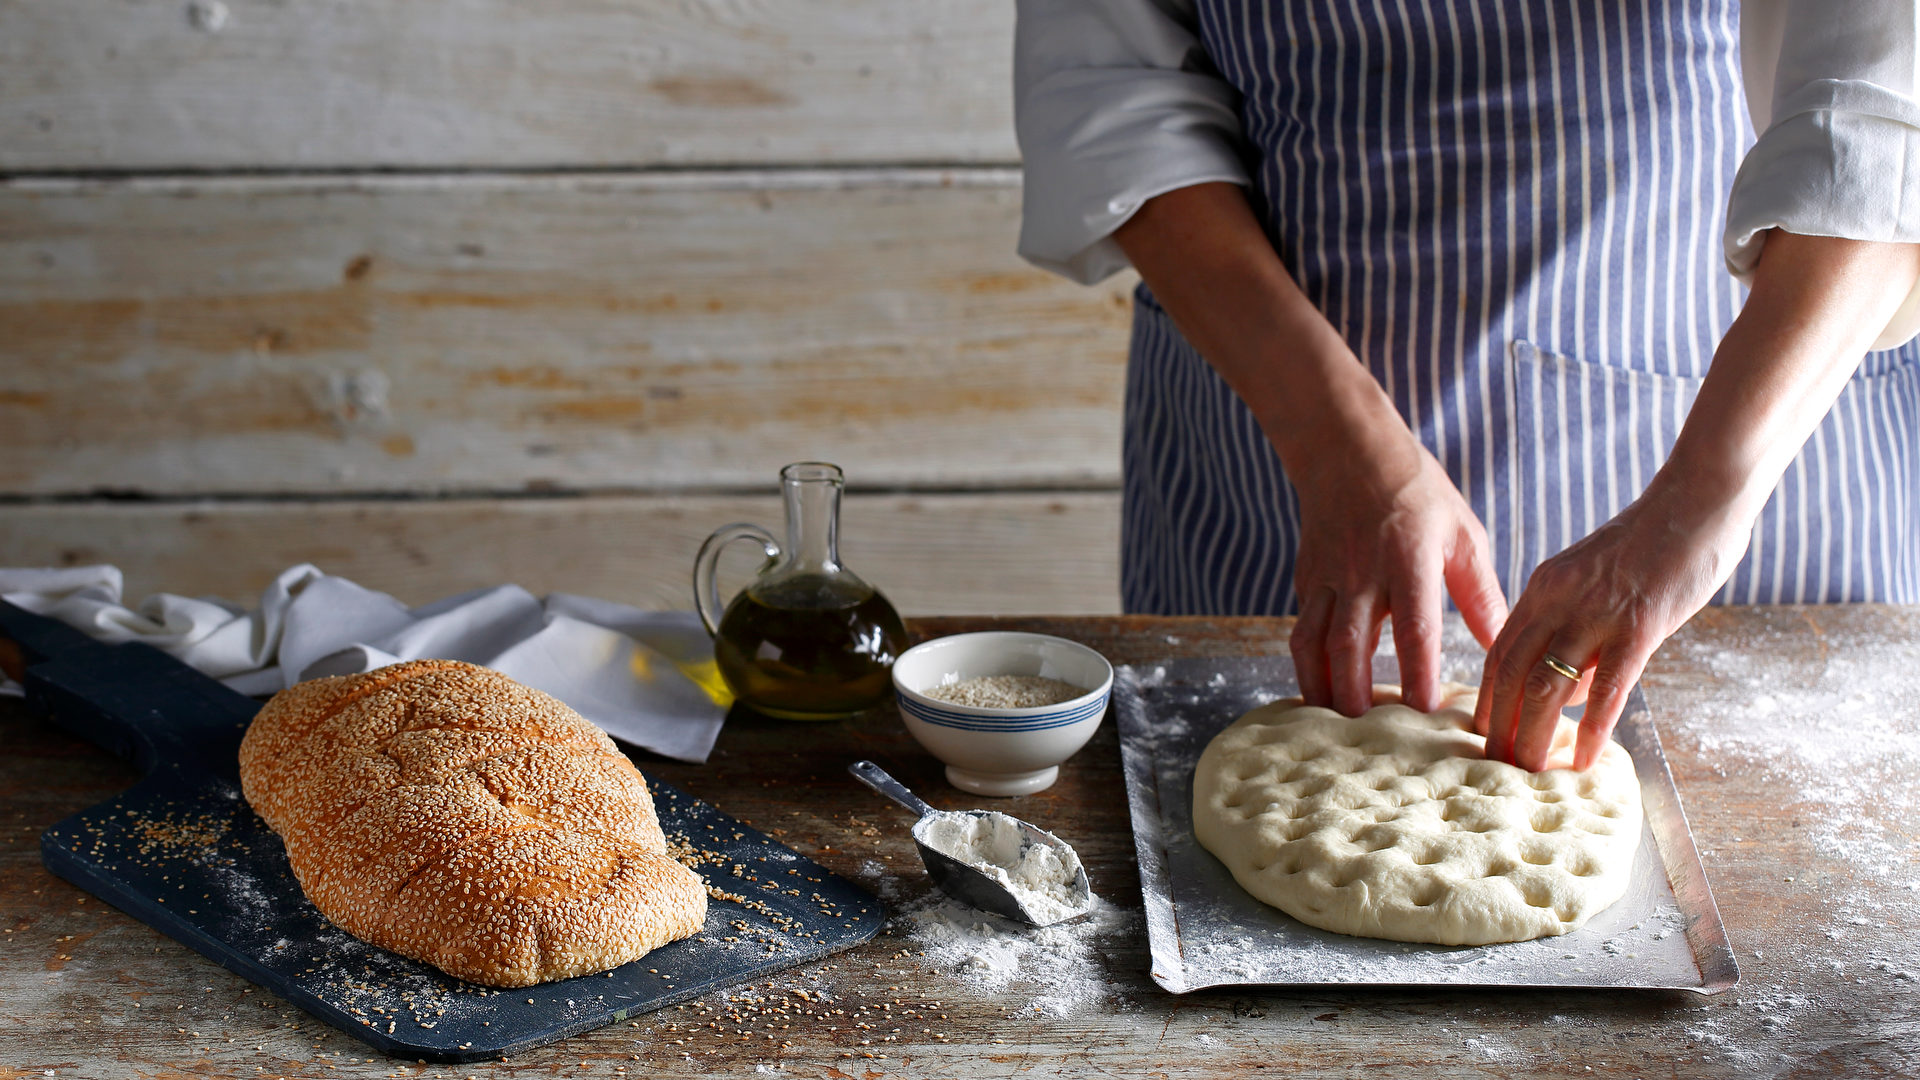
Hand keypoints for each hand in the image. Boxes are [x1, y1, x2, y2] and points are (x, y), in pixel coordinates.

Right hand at [1290, 433, 1508, 717]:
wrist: (1348, 452)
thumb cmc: (1418, 493)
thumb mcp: (1462, 535)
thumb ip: (1481, 595)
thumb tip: (1503, 648)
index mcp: (1409, 561)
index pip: (1414, 627)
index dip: (1418, 673)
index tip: (1426, 713)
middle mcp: (1362, 573)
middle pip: (1350, 645)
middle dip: (1356, 694)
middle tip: (1368, 736)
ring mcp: (1327, 577)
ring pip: (1312, 642)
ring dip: (1320, 687)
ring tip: (1331, 725)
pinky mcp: (1306, 580)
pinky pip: (1300, 629)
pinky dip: (1305, 665)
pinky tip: (1318, 691)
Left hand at [1473, 480, 1749, 770]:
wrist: (1696, 501)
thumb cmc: (1650, 544)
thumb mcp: (1592, 580)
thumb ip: (1573, 631)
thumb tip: (1567, 695)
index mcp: (1542, 587)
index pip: (1499, 652)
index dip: (1487, 698)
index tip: (1482, 735)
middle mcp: (1557, 600)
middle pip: (1511, 675)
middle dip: (1499, 727)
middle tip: (1495, 768)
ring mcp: (1596, 612)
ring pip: (1548, 687)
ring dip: (1535, 735)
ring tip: (1530, 772)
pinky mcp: (1640, 625)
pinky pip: (1609, 686)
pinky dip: (1595, 728)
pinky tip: (1587, 758)